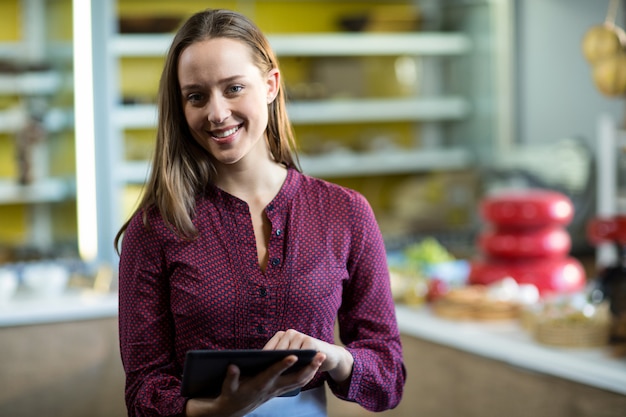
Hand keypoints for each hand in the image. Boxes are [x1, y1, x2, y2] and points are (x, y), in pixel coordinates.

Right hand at [185, 352, 324, 416]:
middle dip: (309, 367)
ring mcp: (278, 390)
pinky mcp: (280, 390)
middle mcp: (273, 388)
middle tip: (320, 355)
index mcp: (260, 384)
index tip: (293, 355)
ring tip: (321, 358)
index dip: (283, 365)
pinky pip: (297, 384)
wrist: (235, 410)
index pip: (274, 373)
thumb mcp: (227, 387)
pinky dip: (307, 376)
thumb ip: (231, 377)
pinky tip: (313, 367)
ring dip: (312, 370)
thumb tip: (232, 366)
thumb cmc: (231, 395)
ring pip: (300, 381)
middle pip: (295, 378)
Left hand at [264, 329, 353, 383]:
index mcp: (281, 336)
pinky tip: (292, 370)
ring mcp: (299, 336)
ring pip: (288, 352)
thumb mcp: (291, 356)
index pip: (268, 348)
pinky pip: (300, 352)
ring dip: (283, 362)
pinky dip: (297, 361)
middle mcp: (289, 333)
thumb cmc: (305, 358)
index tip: (255, 369)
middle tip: (263, 372)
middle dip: (271, 361)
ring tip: (275, 373)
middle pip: (277, 349)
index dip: (262, 359)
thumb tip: (261, 369)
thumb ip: (279, 359)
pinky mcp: (309, 341)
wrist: (327, 355)